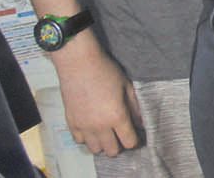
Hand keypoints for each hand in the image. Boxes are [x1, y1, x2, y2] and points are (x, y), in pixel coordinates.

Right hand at [53, 36, 142, 156]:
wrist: (79, 64)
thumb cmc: (105, 71)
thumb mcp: (126, 87)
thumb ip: (135, 107)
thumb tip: (141, 122)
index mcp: (117, 116)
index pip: (129, 142)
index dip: (134, 140)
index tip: (136, 135)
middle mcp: (100, 125)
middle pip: (112, 150)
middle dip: (119, 145)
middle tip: (121, 134)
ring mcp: (84, 126)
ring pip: (95, 149)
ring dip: (103, 143)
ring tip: (107, 131)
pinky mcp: (71, 123)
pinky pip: (80, 141)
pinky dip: (87, 138)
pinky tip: (92, 128)